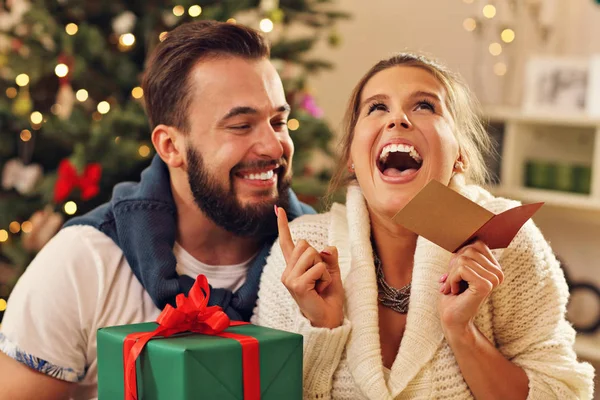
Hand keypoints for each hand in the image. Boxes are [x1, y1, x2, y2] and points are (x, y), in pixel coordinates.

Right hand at [277, 206, 344, 328]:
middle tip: (320, 277)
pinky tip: (320, 290)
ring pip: (311, 253)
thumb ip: (329, 257)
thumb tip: (325, 247)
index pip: (287, 242)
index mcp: (294, 267)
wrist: (328, 320)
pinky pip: (318, 267)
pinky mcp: (297, 285)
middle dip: (318, 257)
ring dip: (323, 268)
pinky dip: (326, 278)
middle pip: (305, 244)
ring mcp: (289, 278)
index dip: (283, 225)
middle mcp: (287, 271)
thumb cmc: (328, 297)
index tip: (278, 209)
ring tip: (320, 285)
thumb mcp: (332, 272)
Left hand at [438, 241, 503, 333]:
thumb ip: (463, 252)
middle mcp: (498, 272)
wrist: (452, 318)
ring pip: (463, 258)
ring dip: (452, 273)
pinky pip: (461, 268)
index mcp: (495, 267)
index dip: (459, 255)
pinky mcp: (485, 285)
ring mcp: (493, 279)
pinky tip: (454, 291)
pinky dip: (451, 279)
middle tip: (453, 282)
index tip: (457, 273)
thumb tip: (461, 230)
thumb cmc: (453, 293)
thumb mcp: (457, 268)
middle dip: (454, 264)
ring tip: (454, 287)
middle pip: (469, 249)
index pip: (476, 243)